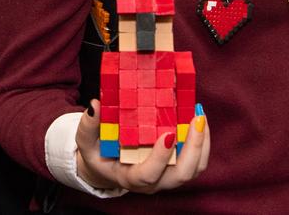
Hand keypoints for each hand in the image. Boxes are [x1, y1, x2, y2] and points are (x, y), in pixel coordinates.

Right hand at [75, 99, 209, 194]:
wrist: (106, 166)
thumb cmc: (97, 153)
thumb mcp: (86, 140)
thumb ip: (88, 126)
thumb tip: (95, 106)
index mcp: (130, 178)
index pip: (149, 175)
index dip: (160, 157)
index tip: (168, 134)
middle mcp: (153, 182)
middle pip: (181, 175)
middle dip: (193, 149)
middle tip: (196, 120)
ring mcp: (167, 176)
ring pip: (193, 170)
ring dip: (201, 145)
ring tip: (200, 116)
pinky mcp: (175, 167)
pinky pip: (196, 161)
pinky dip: (202, 142)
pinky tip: (199, 119)